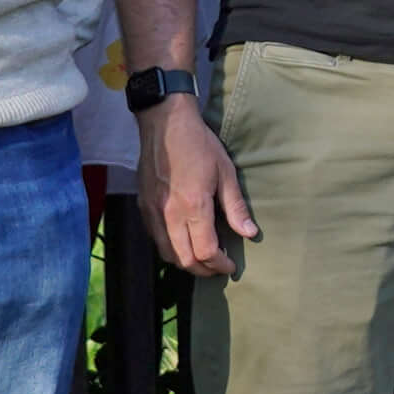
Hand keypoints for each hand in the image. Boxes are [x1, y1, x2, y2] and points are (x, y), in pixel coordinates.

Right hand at [139, 101, 248, 277]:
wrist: (164, 123)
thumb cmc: (199, 144)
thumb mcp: (225, 172)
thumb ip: (235, 207)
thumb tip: (250, 233)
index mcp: (193, 207)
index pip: (205, 252)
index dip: (220, 265)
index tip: (231, 266)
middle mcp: (169, 215)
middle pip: (184, 259)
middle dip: (204, 270)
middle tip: (218, 268)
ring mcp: (152, 212)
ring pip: (167, 253)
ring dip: (186, 262)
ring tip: (202, 259)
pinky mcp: (143, 206)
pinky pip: (155, 239)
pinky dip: (170, 248)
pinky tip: (183, 241)